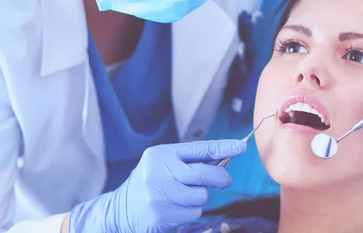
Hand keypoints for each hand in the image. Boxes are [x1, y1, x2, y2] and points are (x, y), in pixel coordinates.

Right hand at [69, 140, 245, 232]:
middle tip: (226, 180)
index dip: (224, 147)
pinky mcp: (159, 214)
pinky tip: (175, 209)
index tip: (242, 147)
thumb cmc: (151, 183)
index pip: (199, 149)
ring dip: (199, 198)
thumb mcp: (165, 164)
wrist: (120, 209)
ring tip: (184, 196)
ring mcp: (158, 194)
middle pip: (204, 173)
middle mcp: (158, 171)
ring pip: (201, 196)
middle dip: (220, 177)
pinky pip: (193, 212)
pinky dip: (190, 212)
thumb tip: (225, 158)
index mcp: (162, 154)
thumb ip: (190, 161)